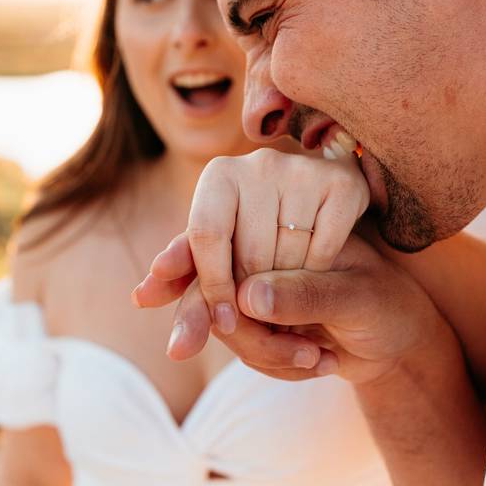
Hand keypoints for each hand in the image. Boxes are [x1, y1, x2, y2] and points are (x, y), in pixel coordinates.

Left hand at [133, 147, 369, 363]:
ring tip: (289, 297)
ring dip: (288, 292)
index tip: (225, 322)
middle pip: (248, 253)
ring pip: (288, 256)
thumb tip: (140, 297)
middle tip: (263, 311)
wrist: (342, 253)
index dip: (212, 286)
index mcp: (220, 174)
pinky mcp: (344, 184)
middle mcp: (261, 162)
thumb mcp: (225, 273)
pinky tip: (317, 274)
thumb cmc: (266, 259)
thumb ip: (188, 291)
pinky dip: (319, 274)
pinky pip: (325, 250)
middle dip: (253, 294)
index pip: (205, 235)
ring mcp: (305, 169)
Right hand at [169, 232, 459, 384]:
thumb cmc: (384, 300)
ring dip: (263, 351)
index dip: (193, 263)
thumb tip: (247, 297)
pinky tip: (317, 362)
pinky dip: (273, 363)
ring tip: (319, 357)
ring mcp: (253, 283)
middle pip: (208, 283)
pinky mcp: (256, 319)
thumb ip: (307, 294)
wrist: (395, 340)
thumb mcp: (358, 295)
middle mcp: (258, 241)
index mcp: (282, 211)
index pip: (216, 230)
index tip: (180, 295)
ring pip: (219, 321)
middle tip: (192, 345)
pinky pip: (242, 347)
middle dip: (230, 325)